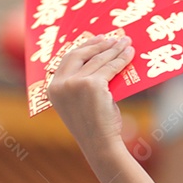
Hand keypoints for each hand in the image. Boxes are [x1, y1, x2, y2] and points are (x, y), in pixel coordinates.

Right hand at [47, 35, 135, 155]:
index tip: (98, 39)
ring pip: (99, 60)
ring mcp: (75, 84)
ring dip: (115, 49)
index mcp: (52, 88)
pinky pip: (110, 67)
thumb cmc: (93, 125)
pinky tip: (130, 55)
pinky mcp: (92, 85)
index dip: (84, 46)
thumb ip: (81, 82)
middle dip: (100, 44)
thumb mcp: (80, 101)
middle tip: (115, 38)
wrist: (99, 144)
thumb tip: (102, 58)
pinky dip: (122, 60)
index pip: (68, 59)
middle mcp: (60, 84)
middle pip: (81, 54)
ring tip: (127, 43)